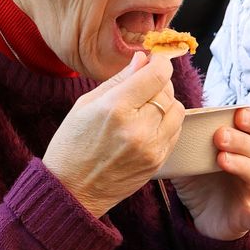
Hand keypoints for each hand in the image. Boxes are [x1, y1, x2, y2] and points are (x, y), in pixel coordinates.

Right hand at [41, 51, 181, 218]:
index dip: (160, 62)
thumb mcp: (86, 104)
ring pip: (178, 110)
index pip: (157, 75)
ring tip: (145, 107)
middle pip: (168, 90)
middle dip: (158, 82)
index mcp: (116, 108)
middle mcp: (138, 128)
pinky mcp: (158, 161)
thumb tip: (142, 58)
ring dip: (165, 103)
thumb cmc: (72, 145)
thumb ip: (118, 79)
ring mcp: (151, 147)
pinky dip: (166, 123)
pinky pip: (175, 131)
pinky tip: (147, 125)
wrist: (72, 191)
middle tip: (143, 85)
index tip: (154, 60)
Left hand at [171, 106, 249, 240]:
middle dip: (239, 139)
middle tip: (218, 136)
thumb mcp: (190, 157)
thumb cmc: (201, 179)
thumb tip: (168, 120)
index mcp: (243, 147)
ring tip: (222, 159)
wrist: (203, 216)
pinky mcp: (246, 215)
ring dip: (242, 164)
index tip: (237, 113)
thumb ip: (186, 140)